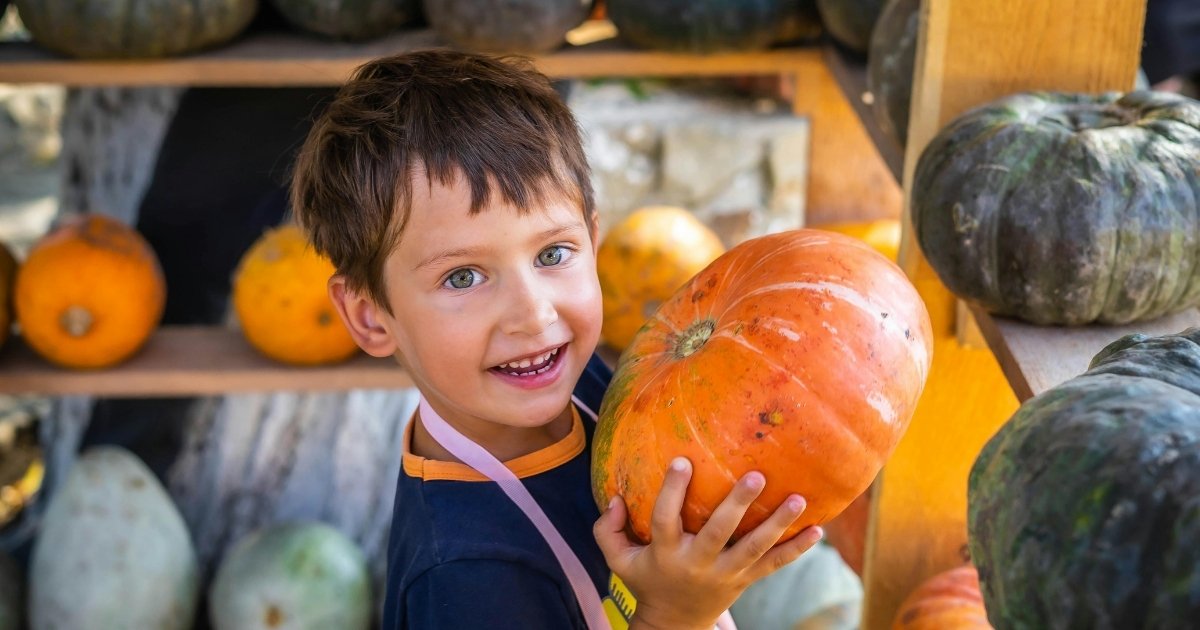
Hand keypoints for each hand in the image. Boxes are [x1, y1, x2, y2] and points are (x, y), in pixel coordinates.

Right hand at [593, 457, 823, 629]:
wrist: (674, 624)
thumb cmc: (647, 580)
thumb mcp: (618, 561)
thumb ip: (608, 530)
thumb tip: (613, 498)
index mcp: (666, 554)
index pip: (666, 519)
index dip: (673, 491)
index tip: (682, 461)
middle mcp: (698, 563)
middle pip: (719, 533)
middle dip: (737, 505)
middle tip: (756, 476)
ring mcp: (726, 574)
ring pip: (754, 548)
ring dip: (778, 524)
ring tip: (799, 499)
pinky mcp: (745, 581)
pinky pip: (774, 565)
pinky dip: (797, 549)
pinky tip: (818, 530)